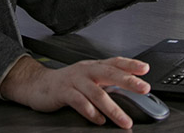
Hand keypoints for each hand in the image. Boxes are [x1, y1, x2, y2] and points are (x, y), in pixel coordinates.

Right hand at [0, 56, 150, 128]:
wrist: (37, 84)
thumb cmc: (66, 83)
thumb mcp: (87, 78)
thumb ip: (106, 82)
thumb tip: (129, 88)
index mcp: (93, 67)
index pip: (114, 62)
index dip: (130, 64)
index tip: (145, 69)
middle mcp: (85, 71)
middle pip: (109, 73)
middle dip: (128, 81)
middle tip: (143, 89)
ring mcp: (74, 81)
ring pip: (96, 92)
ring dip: (112, 108)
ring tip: (124, 120)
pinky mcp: (63, 92)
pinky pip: (79, 102)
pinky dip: (90, 112)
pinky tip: (99, 120)